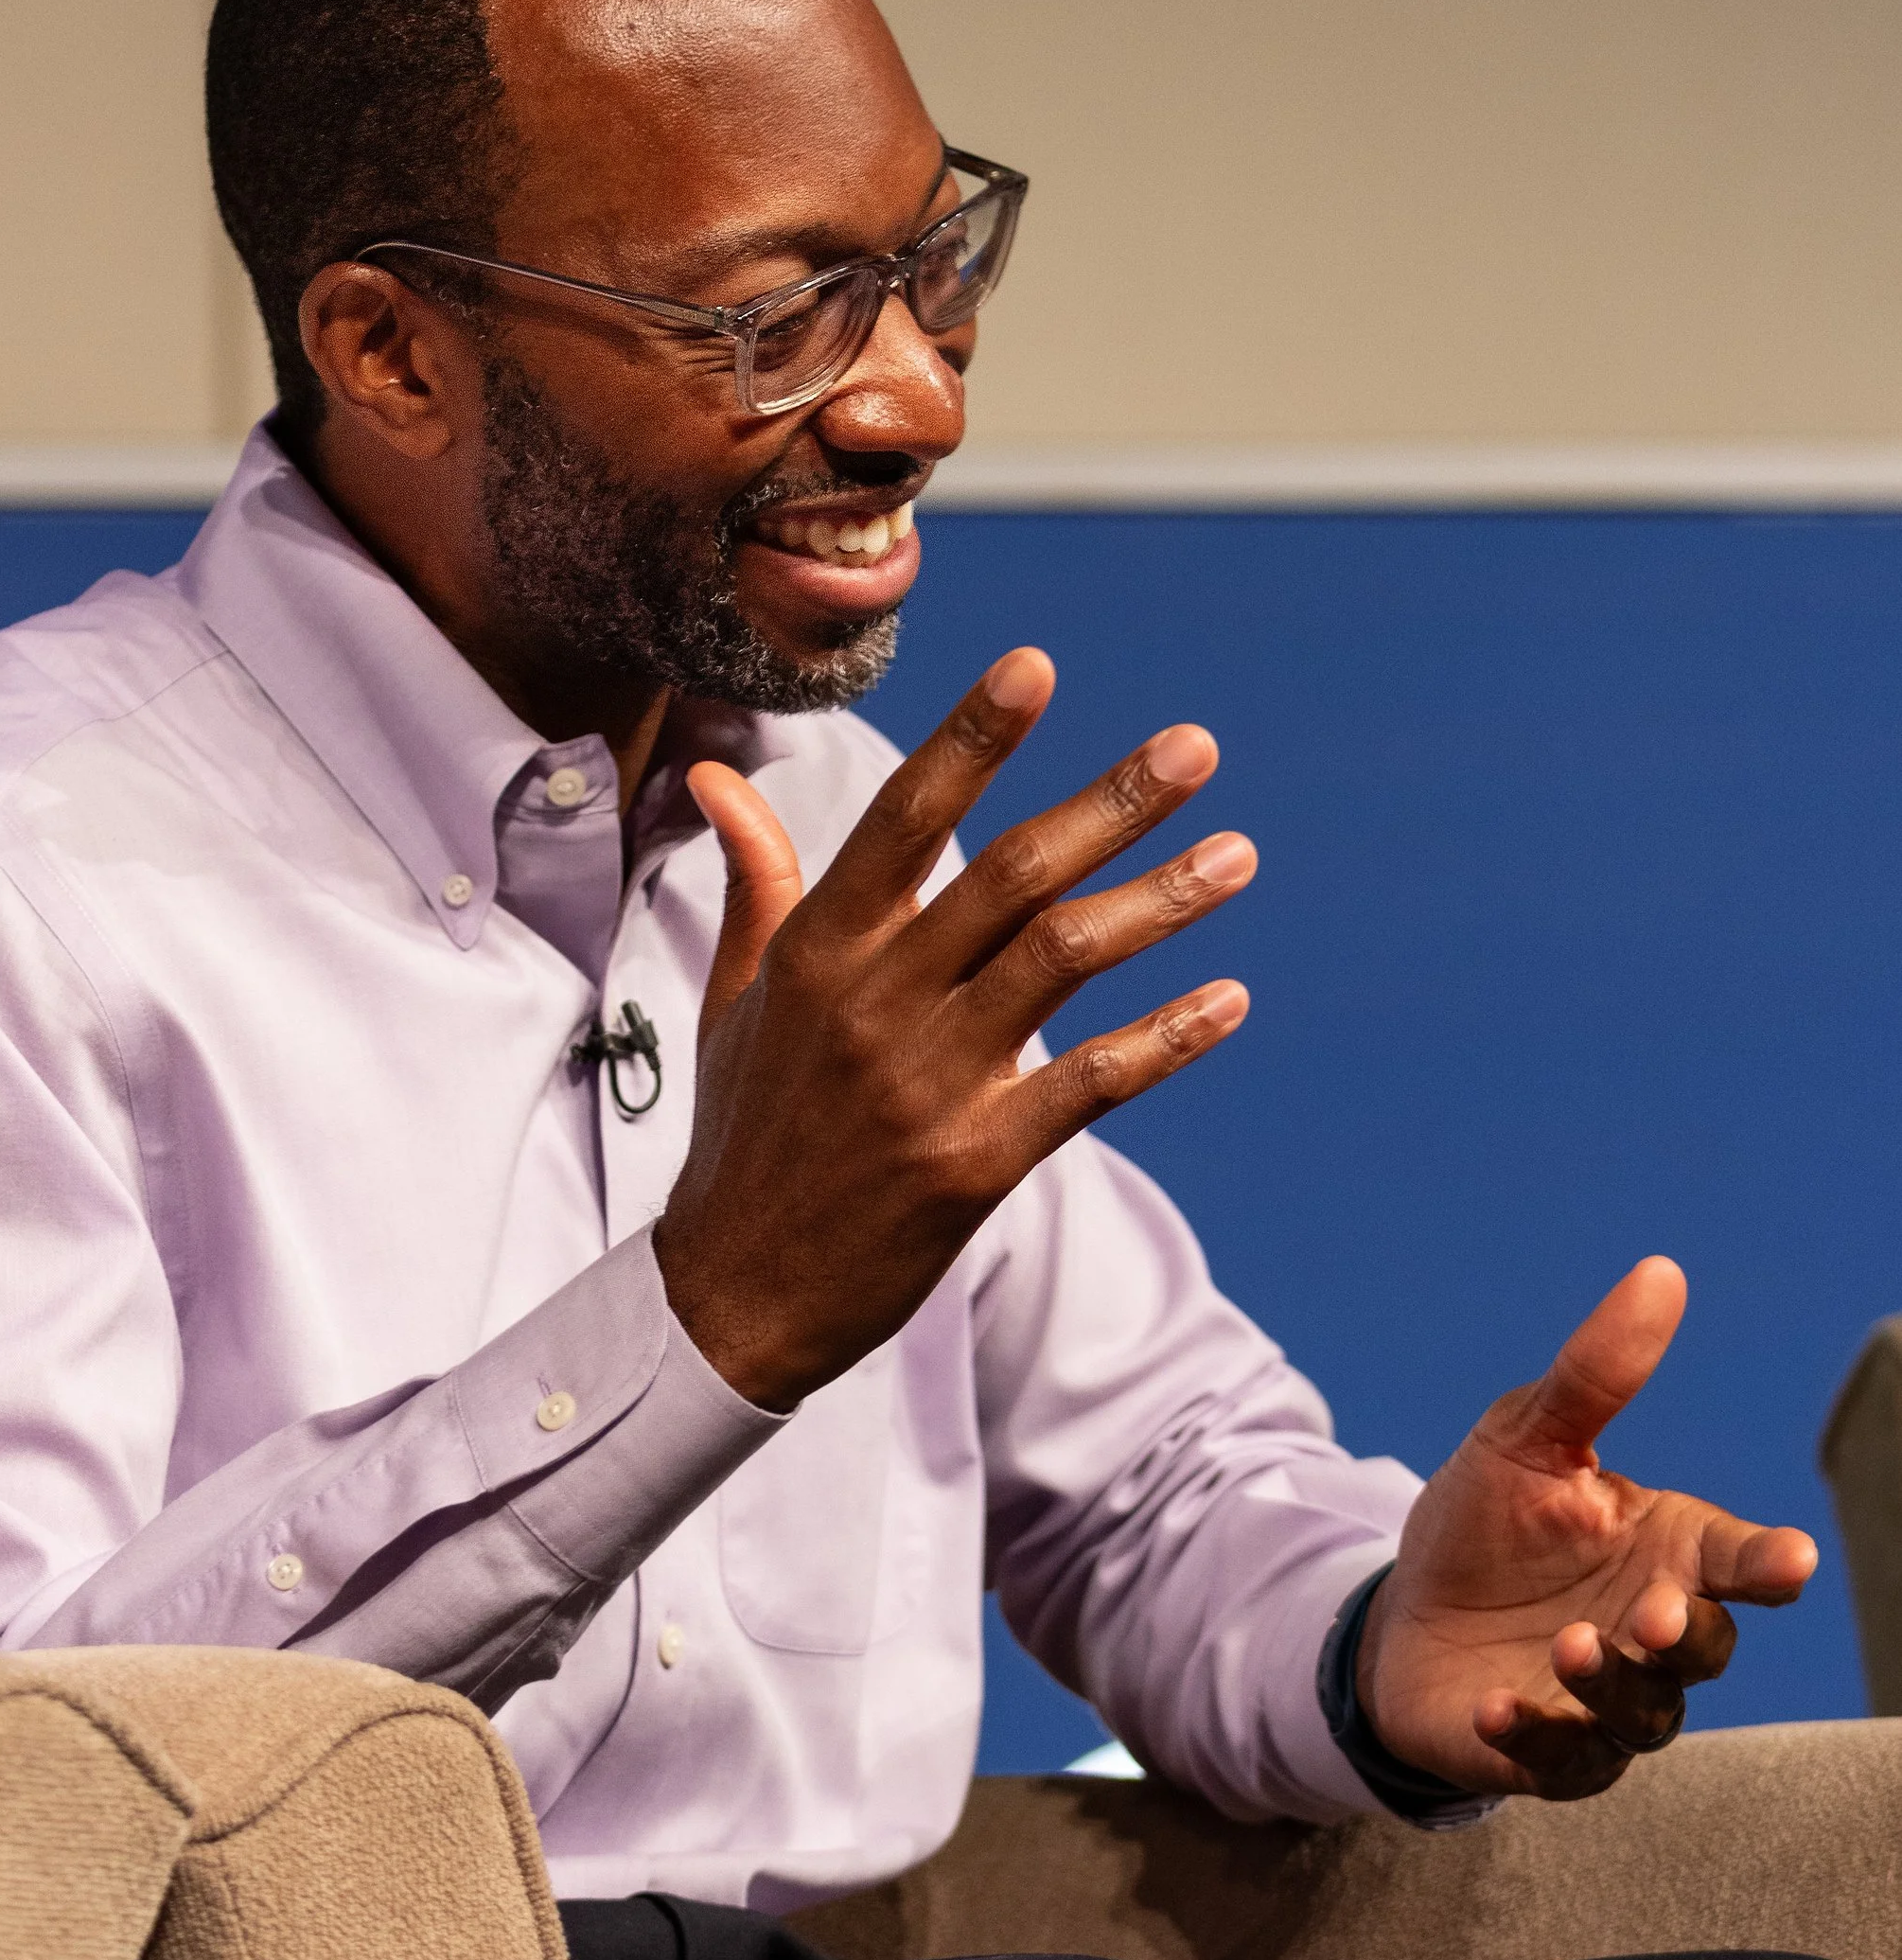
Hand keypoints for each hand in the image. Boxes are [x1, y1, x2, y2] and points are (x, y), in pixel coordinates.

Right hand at [652, 647, 1253, 1410]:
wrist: (735, 1294)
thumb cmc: (745, 1135)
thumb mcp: (736, 1001)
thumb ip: (757, 881)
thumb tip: (721, 775)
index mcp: (818, 952)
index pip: (903, 817)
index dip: (973, 738)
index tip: (1037, 665)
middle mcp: (874, 1004)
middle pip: (1010, 876)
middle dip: (1112, 803)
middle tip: (1196, 746)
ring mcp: (927, 1084)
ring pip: (1063, 962)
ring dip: (1162, 902)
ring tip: (1238, 855)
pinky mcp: (974, 1162)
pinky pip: (1092, 1083)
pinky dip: (1166, 1037)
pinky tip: (1229, 1001)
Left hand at [1354, 1258, 1817, 1799]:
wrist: (1401, 1613)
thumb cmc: (1485, 1524)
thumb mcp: (1524, 1438)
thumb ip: (1593, 1375)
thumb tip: (1660, 1273)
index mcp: (1669, 1551)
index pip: (1740, 1562)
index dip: (1767, 1564)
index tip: (1789, 1561)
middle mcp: (1654, 1633)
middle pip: (1704, 1648)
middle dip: (1682, 1633)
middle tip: (1646, 1613)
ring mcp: (1608, 1704)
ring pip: (1648, 1714)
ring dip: (1614, 1686)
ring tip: (1570, 1647)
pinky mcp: (1551, 1755)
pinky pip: (1564, 1764)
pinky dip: (1537, 1738)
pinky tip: (1494, 1706)